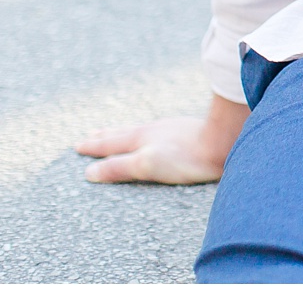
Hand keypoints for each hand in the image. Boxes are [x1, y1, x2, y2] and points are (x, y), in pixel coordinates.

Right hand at [76, 93, 248, 183]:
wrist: (224, 142)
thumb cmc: (186, 156)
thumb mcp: (146, 164)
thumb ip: (119, 167)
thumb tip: (89, 172)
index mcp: (141, 138)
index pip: (111, 143)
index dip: (94, 146)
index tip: (78, 146)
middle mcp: (154, 130)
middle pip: (124, 133)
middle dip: (106, 136)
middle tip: (91, 134)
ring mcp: (172, 129)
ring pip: (142, 130)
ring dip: (125, 133)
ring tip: (117, 133)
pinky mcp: (188, 132)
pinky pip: (160, 131)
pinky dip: (148, 133)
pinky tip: (157, 135)